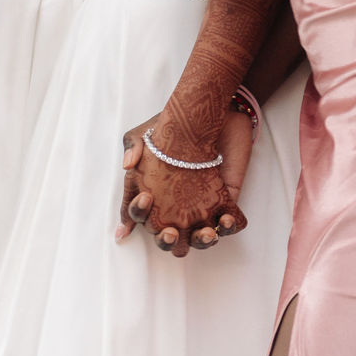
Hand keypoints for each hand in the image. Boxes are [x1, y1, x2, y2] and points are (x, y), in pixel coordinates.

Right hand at [116, 110, 247, 258]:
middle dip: (167, 241)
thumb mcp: (147, 132)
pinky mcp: (225, 201)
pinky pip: (228, 225)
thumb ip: (133, 146)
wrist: (210, 113)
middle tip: (170, 231)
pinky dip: (228, 227)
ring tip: (206, 232)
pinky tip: (226, 217)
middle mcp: (175, 207)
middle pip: (168, 238)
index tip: (146, 198)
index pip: (141, 215)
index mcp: (154, 196)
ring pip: (199, 239)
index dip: (139, 213)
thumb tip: (127, 165)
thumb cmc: (175, 126)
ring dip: (201, 242)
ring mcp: (201, 206)